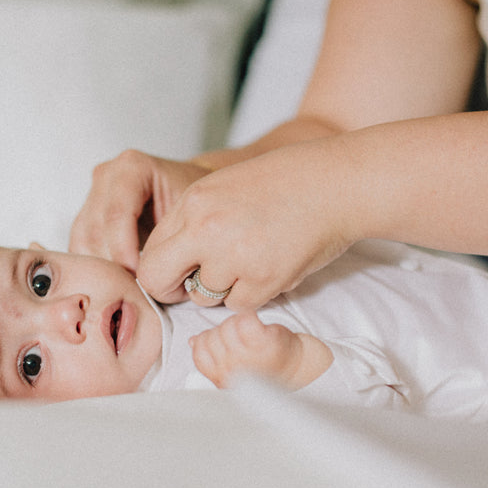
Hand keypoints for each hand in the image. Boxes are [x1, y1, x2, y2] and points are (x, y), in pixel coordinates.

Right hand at [69, 149, 212, 273]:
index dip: (124, 252)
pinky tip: (116, 281)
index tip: (141, 278)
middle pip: (95, 229)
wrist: (194, 194)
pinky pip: (80, 246)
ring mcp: (93, 194)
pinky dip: (95, 267)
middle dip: (113, 264)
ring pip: (82, 240)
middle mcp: (107, 176)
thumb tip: (155, 275)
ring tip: (127, 287)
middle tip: (134, 289)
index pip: (116, 214)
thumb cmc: (198, 202)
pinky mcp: (87, 214)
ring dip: (101, 269)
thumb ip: (170, 237)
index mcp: (132, 167)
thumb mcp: (192, 214)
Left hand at [138, 143, 356, 308]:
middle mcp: (207, 229)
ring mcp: (235, 256)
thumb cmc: (284, 182)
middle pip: (158, 281)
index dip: (163, 268)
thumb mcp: (221, 187)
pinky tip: (270, 267)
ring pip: (203, 297)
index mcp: (193, 203)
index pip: (150, 253)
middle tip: (195, 284)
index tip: (179, 271)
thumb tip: (167, 259)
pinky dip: (252, 294)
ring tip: (249, 261)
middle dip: (173, 289)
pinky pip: (238, 305)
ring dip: (221, 289)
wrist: (337, 183)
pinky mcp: (264, 279)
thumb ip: (190, 220)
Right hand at [190, 313, 331, 389]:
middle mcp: (233, 371)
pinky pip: (243, 319)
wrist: (297, 368)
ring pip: (226, 326)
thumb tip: (192, 341)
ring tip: (249, 334)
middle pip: (212, 336)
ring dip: (236, 324)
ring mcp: (248, 357)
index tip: (223, 344)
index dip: (209, 342)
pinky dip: (249, 316)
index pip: (199, 351)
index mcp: (222, 379)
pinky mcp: (263, 341)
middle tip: (240, 339)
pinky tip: (257, 325)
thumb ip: (210, 357)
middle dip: (223, 332)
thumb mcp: (232, 368)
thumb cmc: (265, 367)